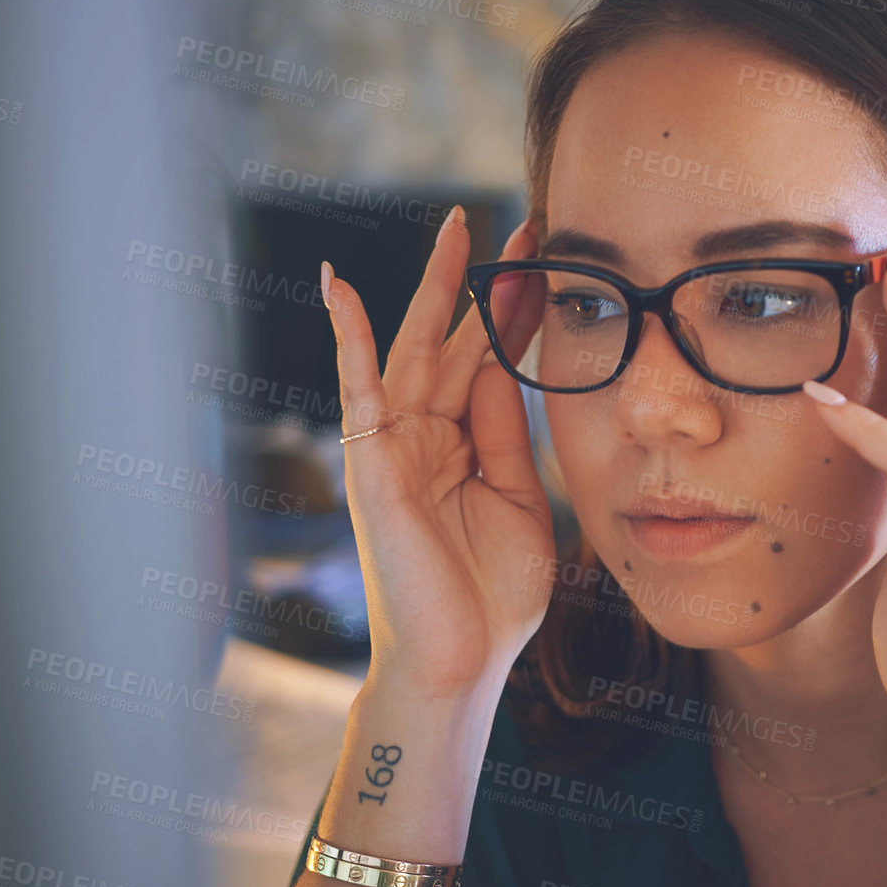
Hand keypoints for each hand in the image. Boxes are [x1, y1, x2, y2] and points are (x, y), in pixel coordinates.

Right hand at [323, 209, 554, 700]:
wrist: (463, 661)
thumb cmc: (491, 596)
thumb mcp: (519, 500)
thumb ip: (508, 435)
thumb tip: (505, 367)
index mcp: (462, 446)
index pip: (490, 361)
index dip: (517, 313)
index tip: (549, 263)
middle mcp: (425, 436)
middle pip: (457, 340)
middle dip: (485, 282)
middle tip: (521, 225)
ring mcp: (394, 444)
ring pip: (417, 346)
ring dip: (438, 286)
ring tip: (459, 226)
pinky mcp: (371, 460)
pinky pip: (356, 384)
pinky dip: (345, 333)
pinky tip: (337, 284)